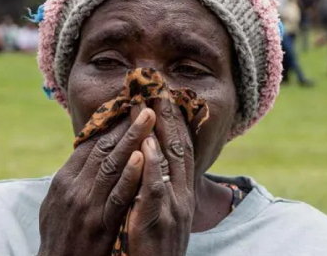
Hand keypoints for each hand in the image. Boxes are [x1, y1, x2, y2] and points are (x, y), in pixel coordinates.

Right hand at [37, 108, 155, 255]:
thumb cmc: (58, 236)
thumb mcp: (55, 203)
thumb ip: (71, 178)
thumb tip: (85, 154)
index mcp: (64, 179)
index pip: (90, 144)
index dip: (111, 124)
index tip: (128, 107)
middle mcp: (74, 187)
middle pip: (103, 147)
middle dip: (125, 123)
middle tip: (145, 103)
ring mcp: (87, 205)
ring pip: (112, 164)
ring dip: (133, 139)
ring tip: (149, 117)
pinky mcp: (100, 224)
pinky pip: (118, 196)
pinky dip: (130, 175)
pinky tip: (142, 157)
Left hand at [127, 99, 194, 255]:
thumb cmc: (150, 246)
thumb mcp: (158, 212)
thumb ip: (154, 187)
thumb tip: (144, 159)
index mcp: (180, 193)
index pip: (179, 149)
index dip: (173, 121)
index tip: (164, 95)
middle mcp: (181, 196)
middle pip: (177, 148)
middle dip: (169, 117)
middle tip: (159, 86)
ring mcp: (173, 209)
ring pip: (168, 164)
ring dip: (160, 132)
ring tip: (151, 103)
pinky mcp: (158, 223)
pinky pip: (155, 191)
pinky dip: (150, 168)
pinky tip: (145, 147)